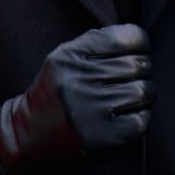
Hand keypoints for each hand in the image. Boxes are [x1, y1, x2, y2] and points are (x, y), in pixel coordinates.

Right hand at [0, 24, 155, 174]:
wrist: (30, 136)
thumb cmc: (55, 94)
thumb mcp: (62, 61)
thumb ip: (95, 45)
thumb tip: (136, 39)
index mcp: (68, 57)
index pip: (122, 38)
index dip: (137, 42)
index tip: (135, 50)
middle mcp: (78, 81)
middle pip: (137, 65)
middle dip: (141, 71)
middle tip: (129, 79)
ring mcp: (91, 109)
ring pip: (144, 91)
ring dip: (143, 95)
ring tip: (127, 98)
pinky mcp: (103, 136)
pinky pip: (141, 118)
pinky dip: (139, 116)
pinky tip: (123, 116)